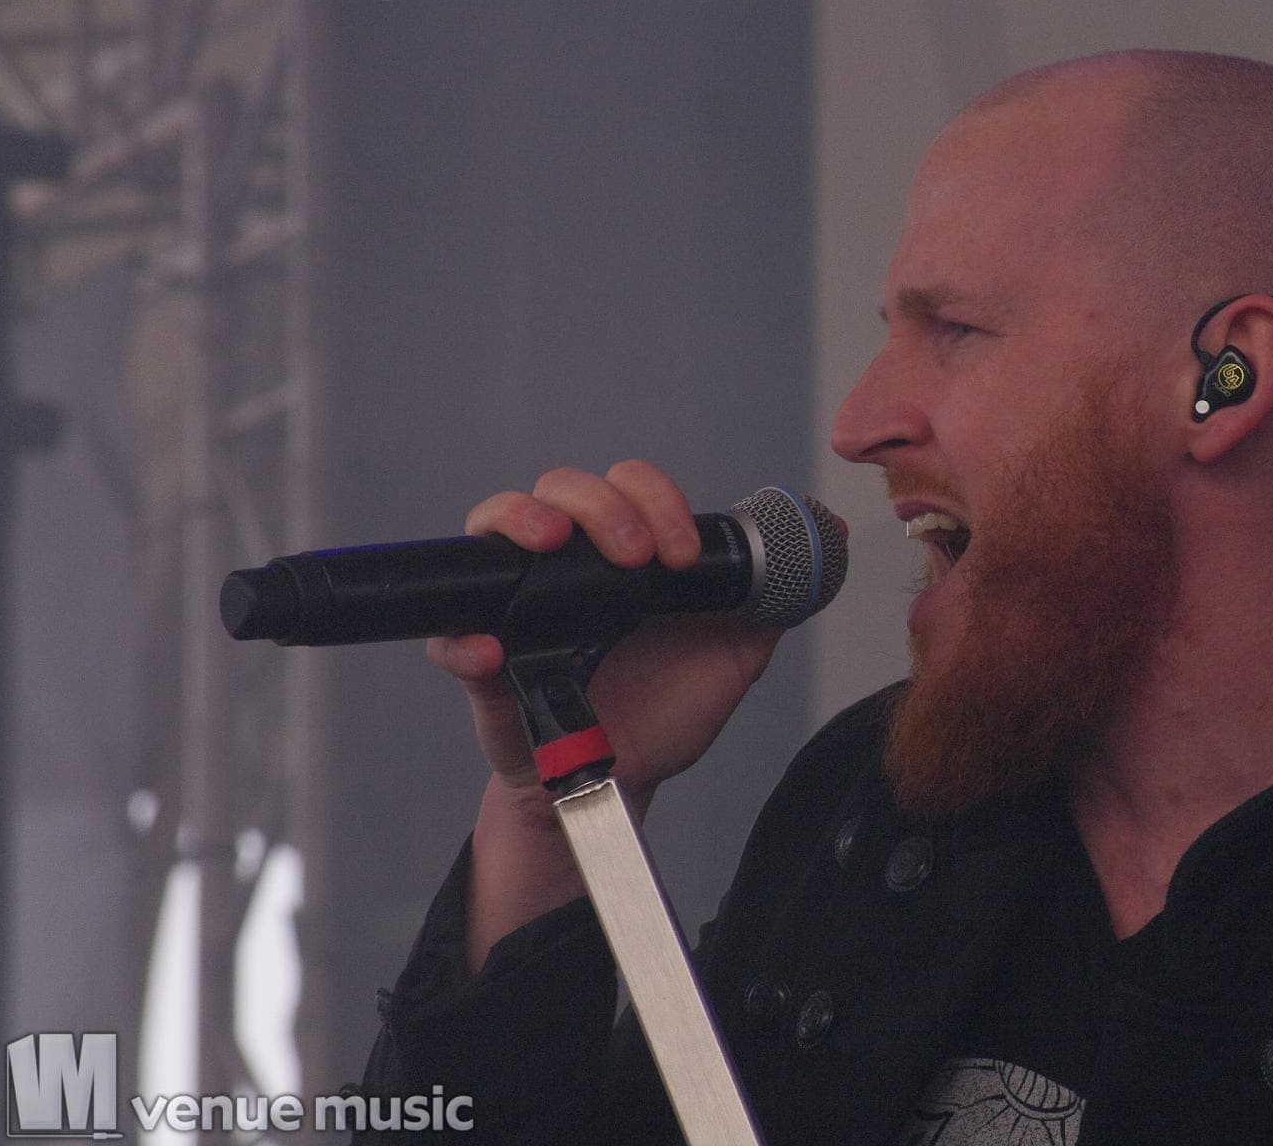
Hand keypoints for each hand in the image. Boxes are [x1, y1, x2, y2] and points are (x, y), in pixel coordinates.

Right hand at [438, 461, 812, 970]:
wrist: (621, 784)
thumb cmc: (666, 712)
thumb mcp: (733, 657)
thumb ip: (766, 603)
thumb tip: (821, 547)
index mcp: (624, 554)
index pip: (628, 489)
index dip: (656, 501)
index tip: (683, 556)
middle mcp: (567, 565)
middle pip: (562, 490)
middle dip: (601, 506)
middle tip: (636, 556)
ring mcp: (518, 605)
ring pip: (495, 526)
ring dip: (521, 520)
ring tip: (553, 545)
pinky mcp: (483, 664)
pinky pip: (450, 637)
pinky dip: (463, 638)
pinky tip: (491, 648)